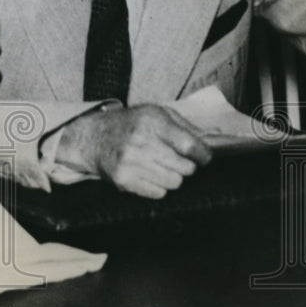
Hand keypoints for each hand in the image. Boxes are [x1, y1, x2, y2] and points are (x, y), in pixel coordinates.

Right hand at [58, 104, 212, 198]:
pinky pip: (158, 193)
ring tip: (159, 166)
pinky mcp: (123, 179)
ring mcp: (130, 162)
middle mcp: (140, 141)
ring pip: (174, 183)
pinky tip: (147, 174)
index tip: (204, 157)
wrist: (93, 138)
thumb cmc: (130, 124)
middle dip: (186, 166)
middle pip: (185, 168)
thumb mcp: (155, 113)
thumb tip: (212, 140)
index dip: (203, 155)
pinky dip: (157, 186)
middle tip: (176, 160)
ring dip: (172, 177)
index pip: (189, 145)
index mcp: (152, 120)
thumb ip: (184, 126)